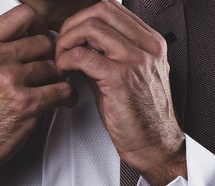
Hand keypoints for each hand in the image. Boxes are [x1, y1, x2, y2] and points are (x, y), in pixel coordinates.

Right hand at [0, 5, 74, 185]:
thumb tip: (28, 37)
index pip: (24, 15)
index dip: (39, 25)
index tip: (42, 36)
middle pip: (44, 42)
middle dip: (49, 56)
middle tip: (48, 68)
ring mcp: (12, 81)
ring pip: (54, 67)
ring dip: (58, 78)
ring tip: (53, 87)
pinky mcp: (27, 105)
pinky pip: (62, 91)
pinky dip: (69, 96)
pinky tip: (65, 99)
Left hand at [56, 0, 185, 185]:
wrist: (154, 143)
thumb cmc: (140, 114)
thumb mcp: (129, 75)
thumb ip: (107, 55)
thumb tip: (78, 44)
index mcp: (151, 42)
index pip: (112, 8)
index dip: (84, 18)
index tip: (71, 35)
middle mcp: (146, 46)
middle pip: (100, 10)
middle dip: (72, 24)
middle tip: (62, 45)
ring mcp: (135, 60)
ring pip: (90, 27)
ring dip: (66, 41)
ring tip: (61, 60)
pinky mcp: (120, 79)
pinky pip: (82, 56)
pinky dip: (65, 60)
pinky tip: (64, 72)